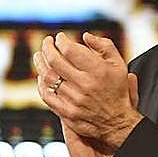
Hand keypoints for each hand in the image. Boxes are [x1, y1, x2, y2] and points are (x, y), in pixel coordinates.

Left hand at [35, 32, 141, 149]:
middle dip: (47, 48)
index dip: (61, 41)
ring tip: (38, 56)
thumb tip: (85, 35)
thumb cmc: (117, 89)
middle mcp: (85, 85)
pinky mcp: (67, 113)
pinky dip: (41, 84)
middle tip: (46, 42)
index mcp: (98, 71)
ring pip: (48, 78)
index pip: (70, 50)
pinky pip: (47, 96)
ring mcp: (74, 100)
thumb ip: (104, 46)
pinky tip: (41, 77)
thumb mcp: (119, 64)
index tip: (59, 38)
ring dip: (40, 64)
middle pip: (55, 62)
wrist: (117, 121)